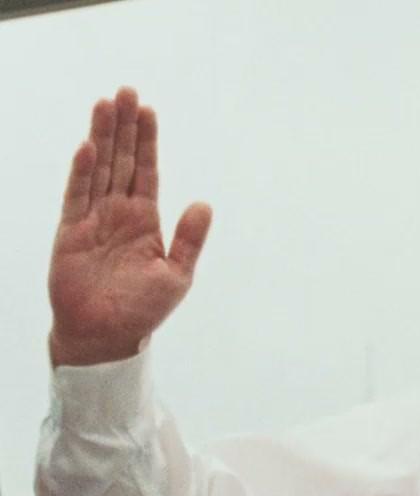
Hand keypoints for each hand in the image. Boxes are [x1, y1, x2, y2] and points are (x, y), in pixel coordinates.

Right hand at [48, 86, 211, 366]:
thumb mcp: (176, 274)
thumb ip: (189, 239)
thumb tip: (204, 203)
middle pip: (121, 161)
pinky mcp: (71, 232)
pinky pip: (76, 196)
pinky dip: (82, 172)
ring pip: (99, 169)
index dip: (147, 142)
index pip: (146, 171)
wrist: (106, 336)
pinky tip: (88, 147)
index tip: (148, 110)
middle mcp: (118, 214)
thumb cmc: (142, 310)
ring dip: (103, 138)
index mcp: (145, 221)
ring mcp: (93, 220)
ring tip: (106, 105)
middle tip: (127, 92)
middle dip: (124, 127)